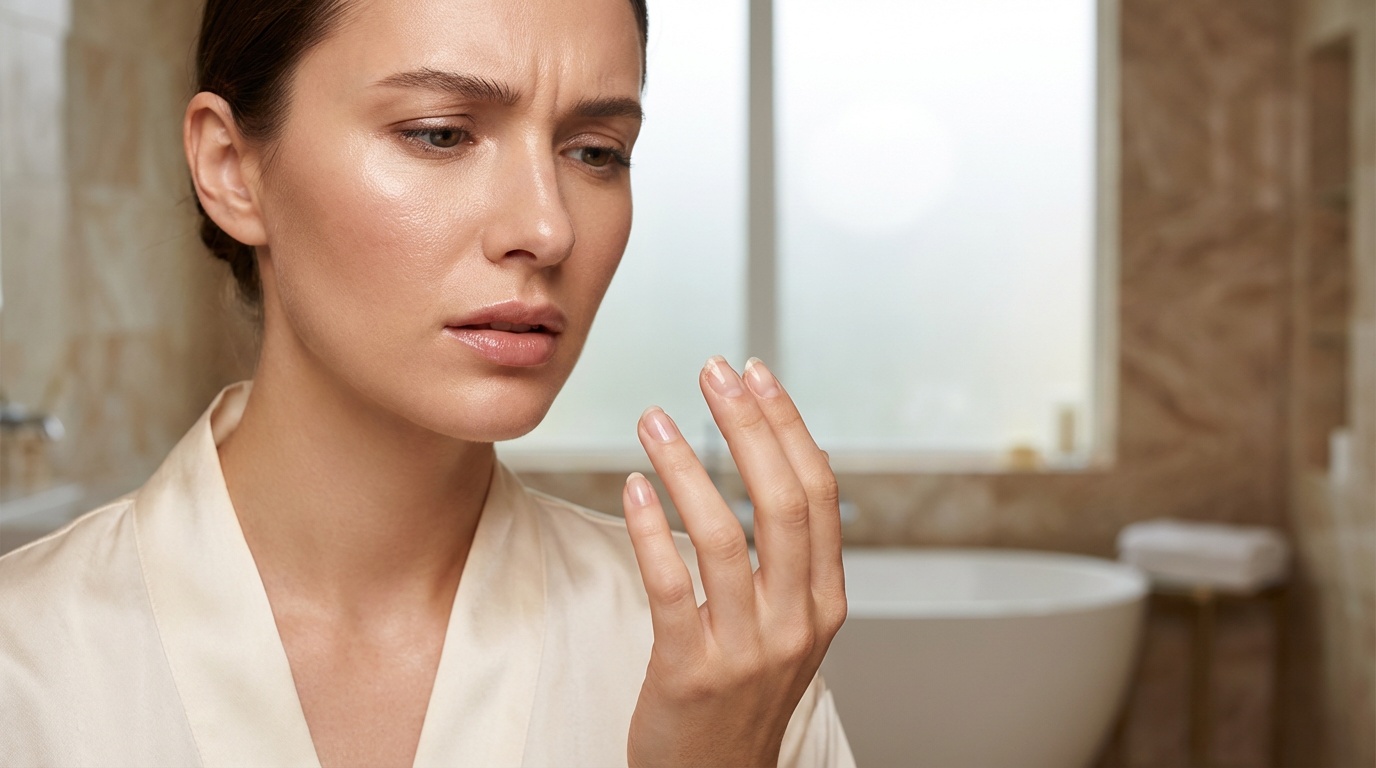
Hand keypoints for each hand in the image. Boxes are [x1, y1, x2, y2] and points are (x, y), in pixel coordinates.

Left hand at [622, 357, 846, 766]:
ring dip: (686, 464)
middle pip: (781, 501)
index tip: (753, 375)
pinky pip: (672, 586)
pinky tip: (633, 485)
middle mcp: (797, 622)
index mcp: (825, 601)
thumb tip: (781, 457)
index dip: (786, 425)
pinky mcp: (690, 673)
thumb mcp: (788, 626)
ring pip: (724, 536)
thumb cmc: (743, 694)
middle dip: (747, 424)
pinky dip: (652, 528)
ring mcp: (748, 650)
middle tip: (710, 371)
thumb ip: (790, 557)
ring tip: (653, 417)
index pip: (817, 493)